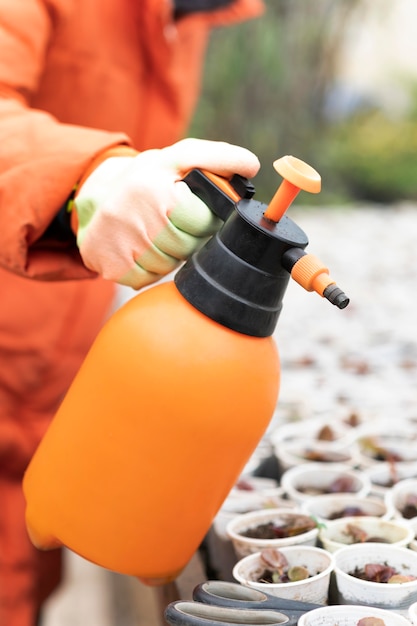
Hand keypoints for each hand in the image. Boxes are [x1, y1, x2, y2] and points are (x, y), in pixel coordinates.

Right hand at [73, 138, 259, 288]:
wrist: (93, 199)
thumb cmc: (144, 179)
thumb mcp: (176, 158)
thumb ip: (217, 157)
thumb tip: (252, 165)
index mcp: (155, 191)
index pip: (203, 221)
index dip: (203, 217)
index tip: (192, 209)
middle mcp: (135, 220)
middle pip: (189, 246)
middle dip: (188, 236)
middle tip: (173, 221)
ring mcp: (123, 248)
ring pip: (170, 265)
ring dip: (170, 253)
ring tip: (155, 232)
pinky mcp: (114, 268)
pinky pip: (149, 278)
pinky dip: (150, 267)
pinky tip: (141, 247)